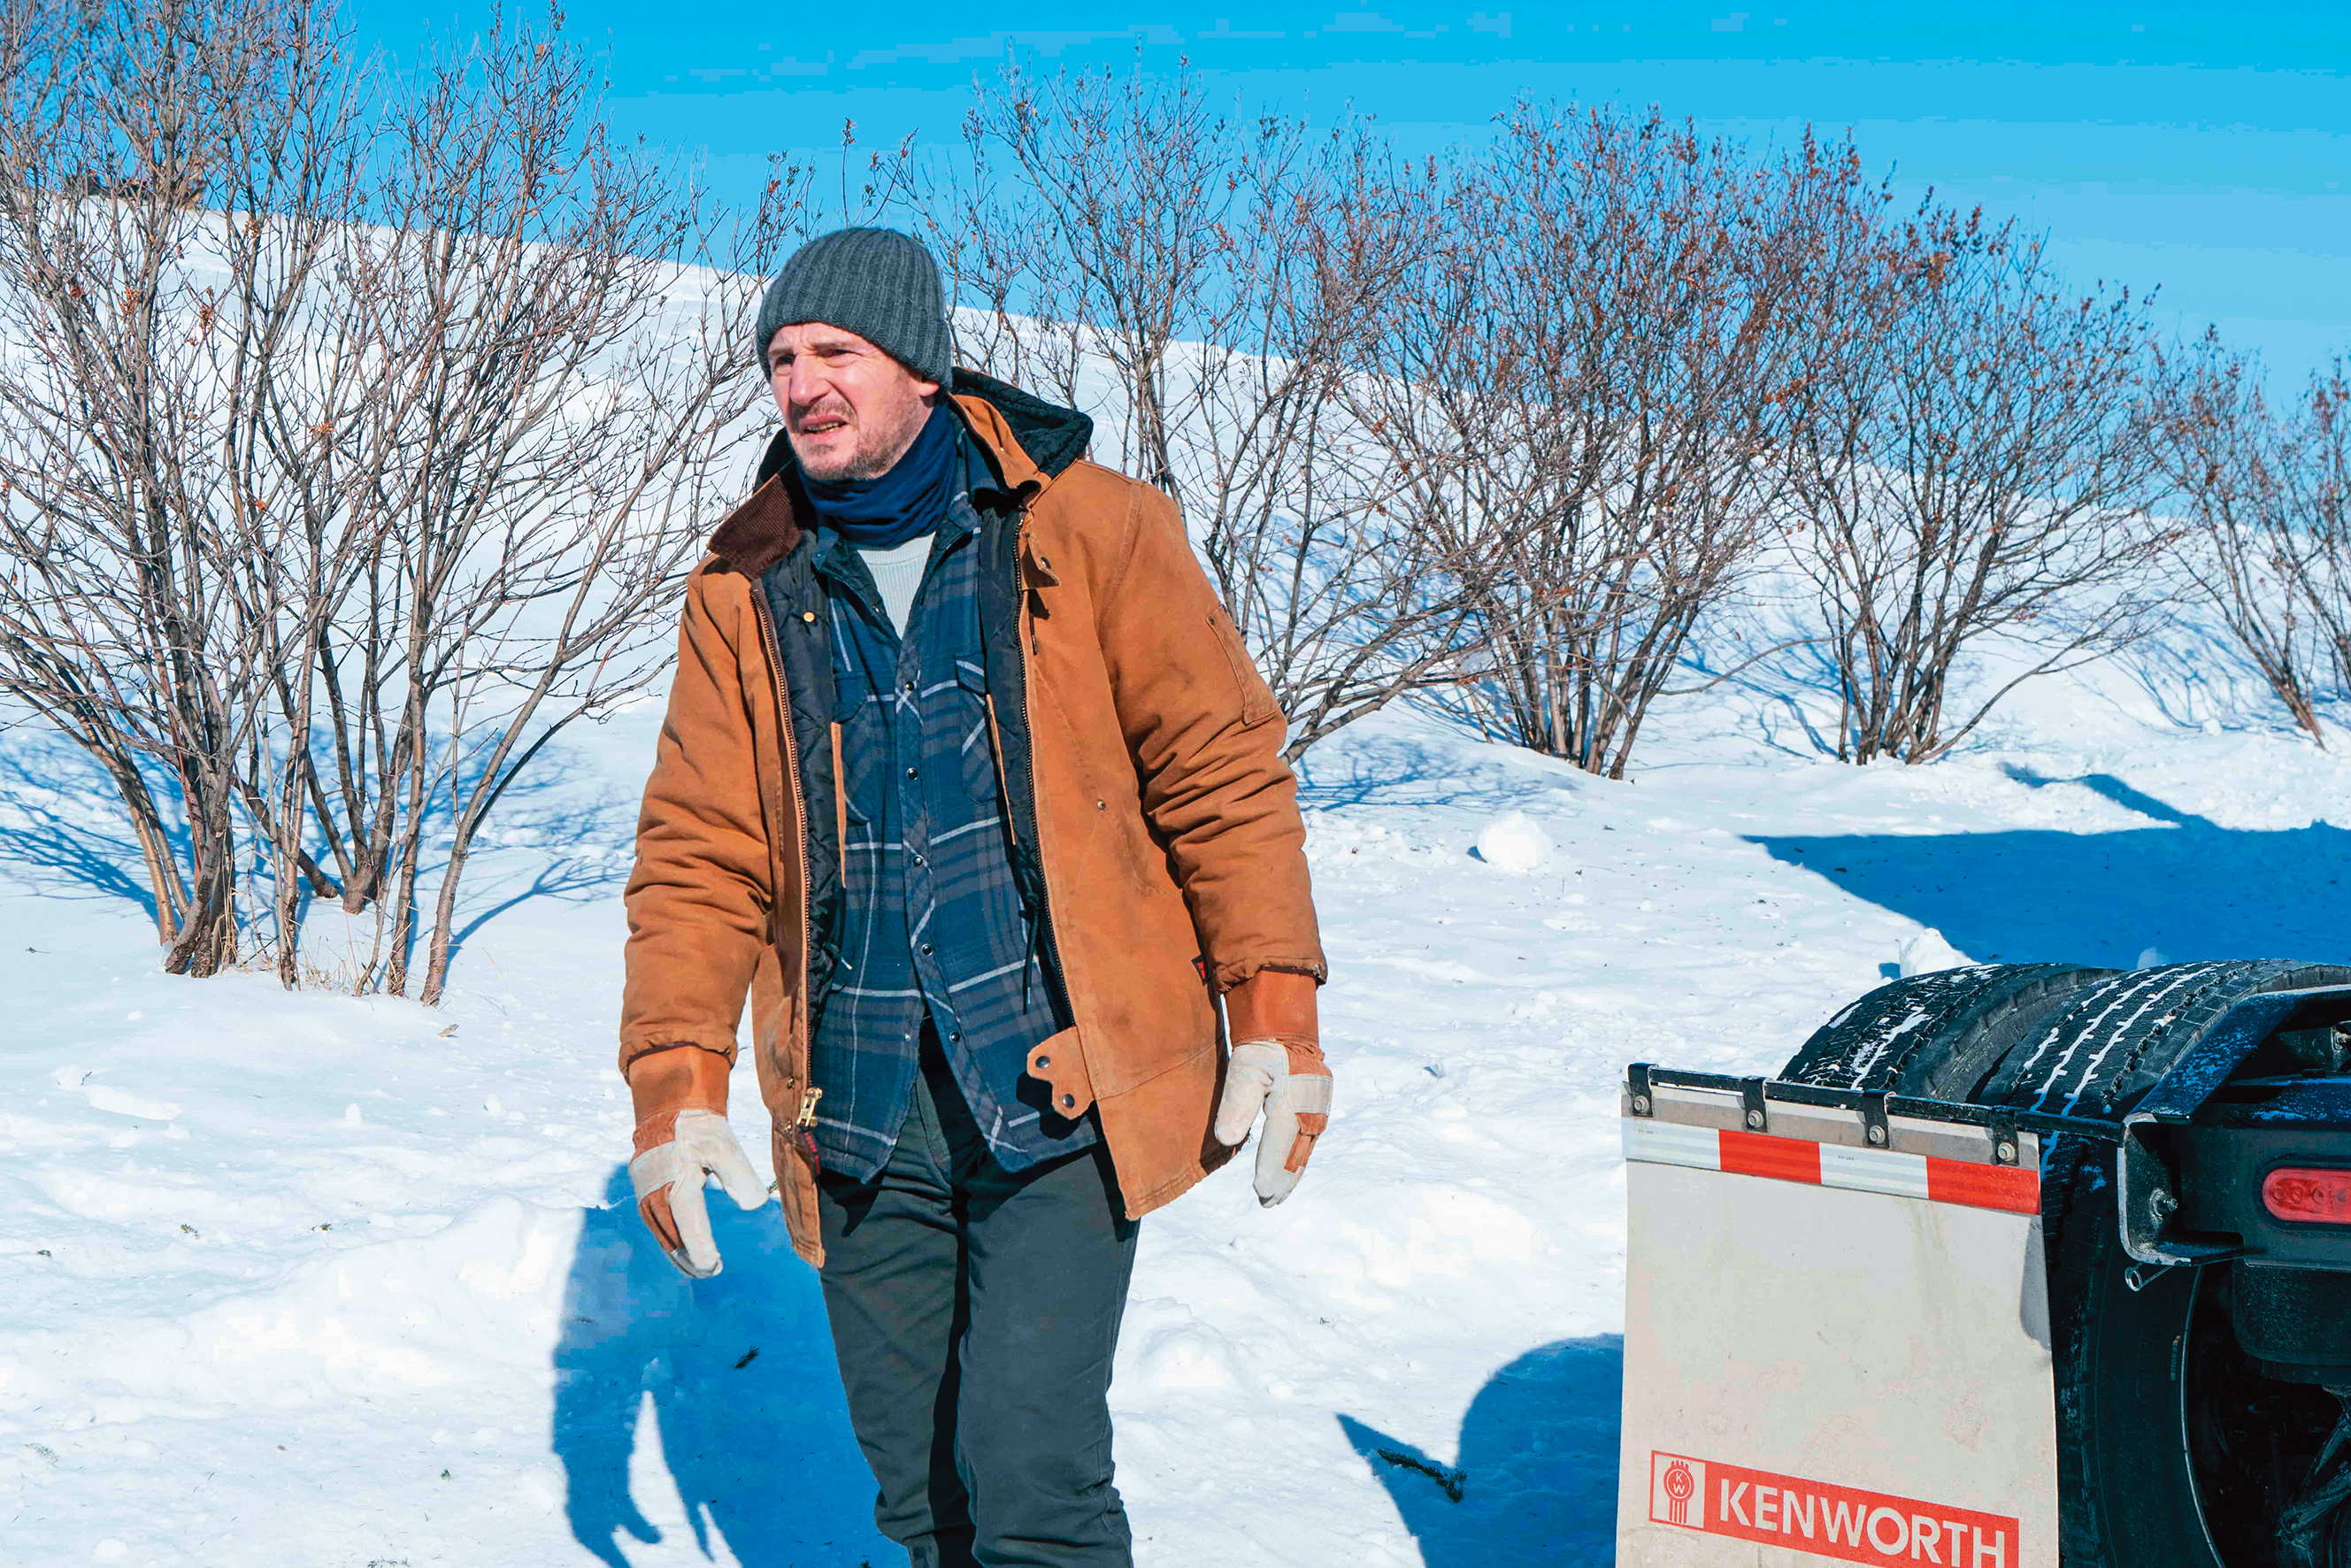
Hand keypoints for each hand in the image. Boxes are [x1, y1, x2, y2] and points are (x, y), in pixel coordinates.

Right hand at [625, 1046, 764, 1277]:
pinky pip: (654, 1222)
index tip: (713, 1264)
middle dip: (689, 1256)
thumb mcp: (725, 1145)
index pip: (688, 1219)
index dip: (699, 1245)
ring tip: (699, 1268)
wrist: (670, 1107)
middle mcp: (654, 1188)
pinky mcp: (642, 1190)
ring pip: (660, 1231)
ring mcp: (644, 1190)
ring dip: (677, 1252)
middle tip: (712, 1272)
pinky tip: (682, 1249)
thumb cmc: (701, 1128)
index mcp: (676, 1176)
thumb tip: (755, 1205)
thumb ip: (739, 1175)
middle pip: (670, 1232)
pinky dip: (668, 1238)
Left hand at [1212, 969, 1330, 1206]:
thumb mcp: (1242, 1070)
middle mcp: (1312, 1107)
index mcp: (1294, 1099)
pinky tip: (1290, 1168)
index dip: (1270, 1170)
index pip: (1280, 1143)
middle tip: (1267, 1203)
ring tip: (1277, 1195)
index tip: (1259, 1192)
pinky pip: (1308, 1139)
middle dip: (1283, 1180)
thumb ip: (1235, 1105)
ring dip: (1292, 1173)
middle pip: (1297, 1153)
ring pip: (1305, 1149)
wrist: (1286, 1022)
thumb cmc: (1260, 1046)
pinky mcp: (1317, 1104)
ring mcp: (1318, 1106)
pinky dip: (1298, 1158)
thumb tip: (1228, 1142)